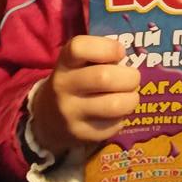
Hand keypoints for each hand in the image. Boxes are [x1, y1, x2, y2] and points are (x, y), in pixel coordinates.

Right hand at [31, 36, 139, 156]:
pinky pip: (113, 125)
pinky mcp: (80, 134)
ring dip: (131, 99)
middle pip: (104, 77)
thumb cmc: (75, 80)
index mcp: (64, 63)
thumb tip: (131, 61)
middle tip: (132, 78)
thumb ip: (101, 56)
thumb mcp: (78, 63)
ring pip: (115, 105)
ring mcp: (70, 113)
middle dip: (130, 77)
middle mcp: (63, 87)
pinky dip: (122, 117)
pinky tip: (116, 113)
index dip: (107, 47)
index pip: (79, 48)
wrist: (48, 116)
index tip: (120, 52)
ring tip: (129, 96)